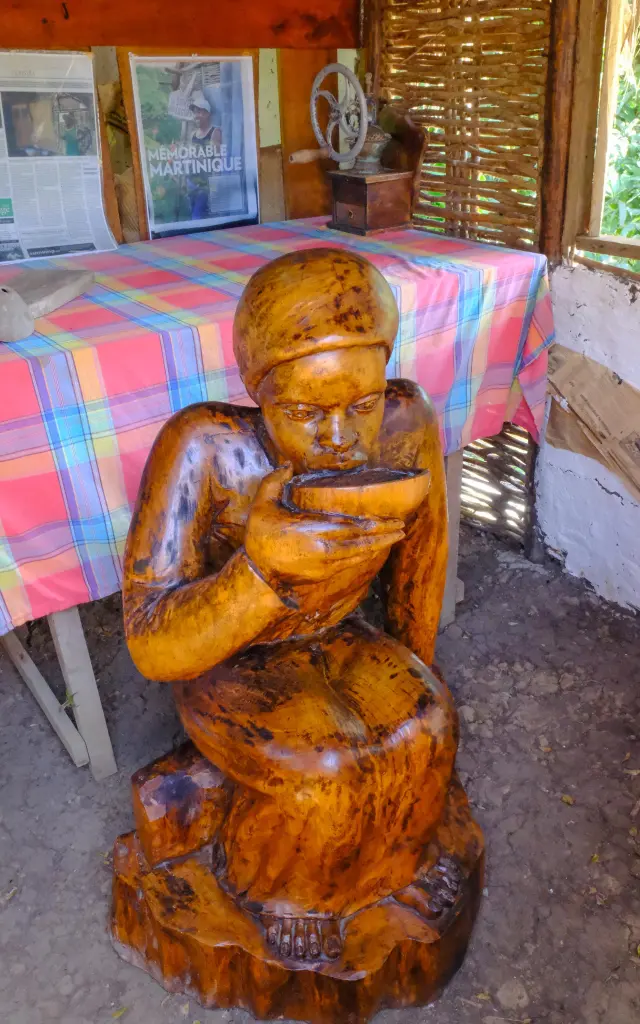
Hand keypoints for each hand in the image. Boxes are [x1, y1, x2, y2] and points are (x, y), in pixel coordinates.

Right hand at [245, 464, 404, 588]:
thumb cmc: (260, 539)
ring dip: (380, 544)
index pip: (352, 526)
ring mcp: (327, 564)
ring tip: (397, 535)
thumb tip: (286, 464)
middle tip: (402, 527)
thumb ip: (272, 483)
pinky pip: (352, 562)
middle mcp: (324, 549)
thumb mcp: (260, 507)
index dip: (375, 523)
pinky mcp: (325, 574)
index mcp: (312, 531)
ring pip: (360, 553)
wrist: (257, 574)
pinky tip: (376, 547)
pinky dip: (367, 554)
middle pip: (362, 540)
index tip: (393, 517)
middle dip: (384, 533)